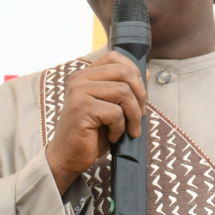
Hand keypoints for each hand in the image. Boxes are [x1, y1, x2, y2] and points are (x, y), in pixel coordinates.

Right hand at [46, 51, 147, 194]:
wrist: (68, 156)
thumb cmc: (91, 133)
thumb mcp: (112, 107)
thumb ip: (126, 88)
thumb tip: (146, 72)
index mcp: (85, 74)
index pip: (115, 57)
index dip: (134, 71)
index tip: (139, 93)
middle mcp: (80, 79)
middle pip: (124, 72)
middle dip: (140, 95)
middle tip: (140, 115)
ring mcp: (79, 92)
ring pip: (123, 92)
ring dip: (133, 115)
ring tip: (129, 129)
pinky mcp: (81, 108)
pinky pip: (115, 113)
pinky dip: (120, 128)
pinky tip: (112, 136)